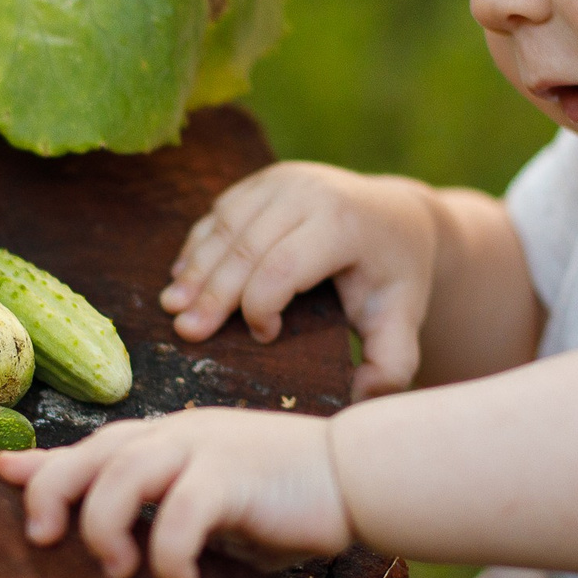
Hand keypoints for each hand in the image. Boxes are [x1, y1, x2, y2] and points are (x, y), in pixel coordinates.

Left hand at [0, 409, 351, 577]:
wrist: (355, 476)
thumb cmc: (283, 498)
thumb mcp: (211, 502)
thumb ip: (164, 511)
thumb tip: (118, 545)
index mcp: (171, 439)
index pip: (94, 445)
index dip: (43, 463)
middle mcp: (179, 435)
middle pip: (94, 451)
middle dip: (55, 491)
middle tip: (43, 538)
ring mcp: (206, 449)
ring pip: (124, 473)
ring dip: (106, 525)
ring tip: (120, 570)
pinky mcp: (235, 475)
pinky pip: (182, 512)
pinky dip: (168, 553)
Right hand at [160, 162, 440, 399]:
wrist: (397, 217)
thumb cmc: (394, 277)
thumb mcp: (403, 320)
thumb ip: (392, 364)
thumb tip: (359, 398)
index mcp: (343, 223)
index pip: (283, 265)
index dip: (261, 305)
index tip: (265, 337)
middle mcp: (309, 191)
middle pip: (245, 246)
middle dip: (212, 294)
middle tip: (187, 333)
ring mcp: (282, 180)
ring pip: (226, 227)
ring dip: (195, 270)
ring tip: (174, 307)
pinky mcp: (262, 181)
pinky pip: (220, 212)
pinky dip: (198, 246)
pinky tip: (182, 278)